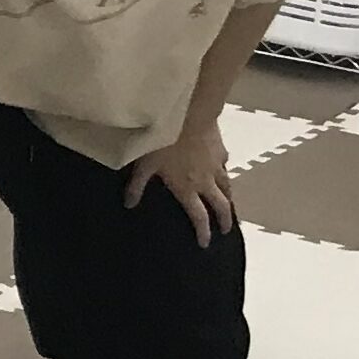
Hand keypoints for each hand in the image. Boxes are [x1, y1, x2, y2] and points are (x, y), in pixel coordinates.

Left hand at [123, 123, 238, 245]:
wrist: (189, 115)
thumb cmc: (164, 141)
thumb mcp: (144, 165)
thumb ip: (136, 186)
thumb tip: (129, 204)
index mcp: (187, 189)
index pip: (199, 217)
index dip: (203, 232)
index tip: (205, 243)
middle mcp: (206, 182)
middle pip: (221, 206)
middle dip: (225, 220)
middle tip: (226, 230)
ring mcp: (216, 166)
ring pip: (228, 187)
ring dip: (229, 199)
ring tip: (229, 205)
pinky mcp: (221, 151)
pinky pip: (225, 165)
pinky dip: (224, 171)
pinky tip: (223, 169)